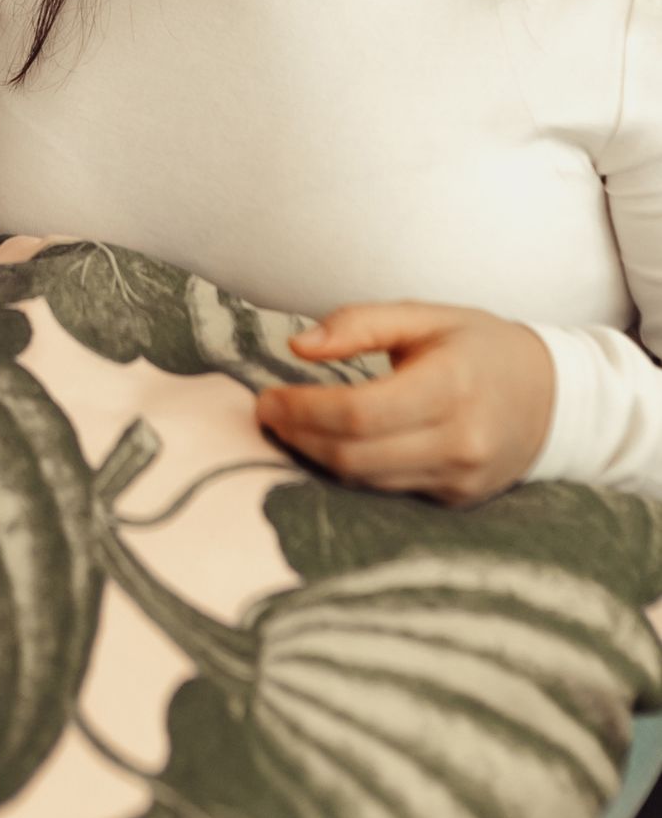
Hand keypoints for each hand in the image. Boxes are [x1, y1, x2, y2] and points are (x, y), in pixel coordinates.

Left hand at [254, 302, 555, 505]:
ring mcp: (459, 478)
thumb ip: (358, 323)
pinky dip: (349, 472)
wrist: (552, 398)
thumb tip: (298, 346)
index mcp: (452, 385)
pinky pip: (387, 491)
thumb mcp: (425, 317)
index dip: (303, 410)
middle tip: (266, 413)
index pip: (360, 413)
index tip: (267, 398)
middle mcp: (459, 441)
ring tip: (288, 428)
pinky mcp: (455, 500)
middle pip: (355, 456)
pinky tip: (327, 447)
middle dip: (299, 437)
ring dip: (315, 458)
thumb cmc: (479, 347)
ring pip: (365, 482)